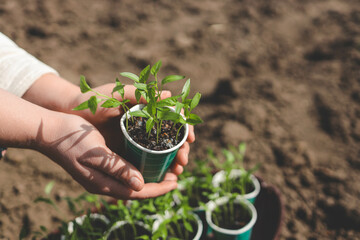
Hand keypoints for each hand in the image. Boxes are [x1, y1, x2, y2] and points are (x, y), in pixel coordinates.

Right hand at [37, 112, 177, 198]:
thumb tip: (141, 185)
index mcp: (103, 184)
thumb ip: (118, 169)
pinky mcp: (102, 165)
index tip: (175, 183)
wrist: (51, 131)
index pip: (136, 193)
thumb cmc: (72, 140)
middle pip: (138, 189)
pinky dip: (140, 166)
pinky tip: (149, 158)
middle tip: (176, 173)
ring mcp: (103, 174)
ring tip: (168, 167)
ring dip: (151, 175)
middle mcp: (105, 183)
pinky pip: (126, 170)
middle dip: (158, 183)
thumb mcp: (96, 153)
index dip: (158, 189)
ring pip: (133, 180)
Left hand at [70, 84, 195, 175]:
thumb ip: (139, 93)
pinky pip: (146, 160)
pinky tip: (163, 175)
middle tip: (183, 160)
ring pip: (162, 151)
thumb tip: (169, 96)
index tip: (190, 138)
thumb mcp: (116, 94)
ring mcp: (137, 139)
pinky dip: (157, 168)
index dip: (185, 128)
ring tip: (177, 171)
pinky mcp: (127, 150)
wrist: (71, 113)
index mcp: (146, 109)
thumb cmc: (93, 100)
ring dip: (173, 161)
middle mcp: (145, 124)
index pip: (173, 118)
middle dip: (182, 149)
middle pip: (171, 137)